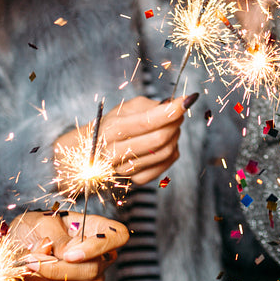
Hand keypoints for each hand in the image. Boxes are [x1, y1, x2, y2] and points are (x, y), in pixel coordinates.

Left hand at [6, 211, 128, 280]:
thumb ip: (57, 239)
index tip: (70, 255)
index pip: (117, 236)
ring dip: (54, 280)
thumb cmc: (32, 229)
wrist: (11, 251)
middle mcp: (98, 254)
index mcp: (96, 228)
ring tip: (31, 268)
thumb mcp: (42, 224)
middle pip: (96, 267)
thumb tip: (68, 255)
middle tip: (33, 260)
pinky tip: (35, 280)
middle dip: (61, 267)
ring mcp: (89, 276)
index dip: (98, 247)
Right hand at [54, 96, 190, 188]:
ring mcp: (125, 169)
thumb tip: (174, 105)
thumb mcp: (125, 109)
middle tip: (178, 113)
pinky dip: (171, 151)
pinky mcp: (135, 180)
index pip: (147, 121)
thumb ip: (149, 105)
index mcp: (111, 129)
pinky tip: (166, 143)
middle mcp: (115, 151)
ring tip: (171, 126)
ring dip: (175, 136)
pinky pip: (164, 164)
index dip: (171, 110)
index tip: (187, 100)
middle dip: (175, 123)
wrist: (92, 152)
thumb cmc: (112, 125)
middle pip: (159, 138)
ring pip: (165, 152)